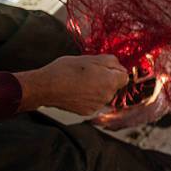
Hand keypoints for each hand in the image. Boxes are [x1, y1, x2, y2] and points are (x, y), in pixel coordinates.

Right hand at [14, 55, 128, 115]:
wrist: (45, 87)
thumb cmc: (66, 70)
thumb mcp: (90, 58)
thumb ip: (110, 61)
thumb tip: (119, 66)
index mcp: (110, 82)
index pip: (125, 76)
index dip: (115, 70)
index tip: (105, 68)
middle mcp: (107, 96)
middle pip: (114, 85)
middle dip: (105, 79)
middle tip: (88, 72)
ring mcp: (98, 106)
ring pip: (104, 94)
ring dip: (97, 88)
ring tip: (80, 81)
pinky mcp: (88, 112)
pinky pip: (94, 102)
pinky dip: (88, 97)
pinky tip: (76, 91)